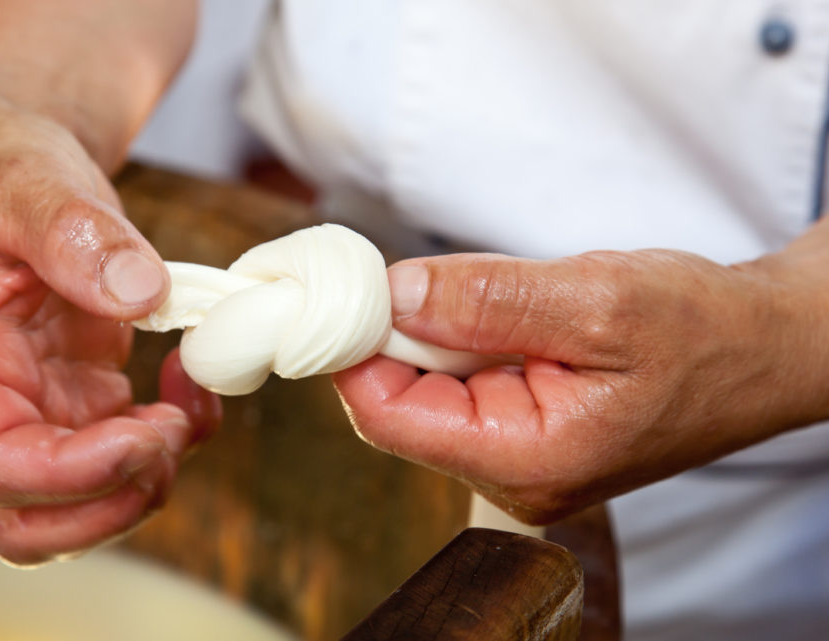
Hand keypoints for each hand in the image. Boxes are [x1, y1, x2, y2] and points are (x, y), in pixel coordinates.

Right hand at [0, 109, 219, 564]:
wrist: (13, 166)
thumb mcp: (24, 180)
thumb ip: (71, 231)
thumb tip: (140, 291)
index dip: (76, 475)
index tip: (146, 431)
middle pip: (33, 521)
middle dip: (113, 501)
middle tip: (170, 432)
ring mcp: (42, 406)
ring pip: (83, 505)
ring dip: (149, 478)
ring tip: (190, 404)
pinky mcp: (85, 396)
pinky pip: (128, 454)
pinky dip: (175, 438)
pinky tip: (194, 385)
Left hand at [334, 249, 828, 522]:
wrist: (757, 349)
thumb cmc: (701, 330)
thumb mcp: (598, 299)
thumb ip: (488, 299)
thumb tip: (394, 295)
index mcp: (528, 460)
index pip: (390, 416)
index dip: (355, 350)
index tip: (349, 289)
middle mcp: (511, 475)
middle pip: (397, 404)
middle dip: (395, 335)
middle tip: (417, 275)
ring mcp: (513, 458)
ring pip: (423, 390)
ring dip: (434, 332)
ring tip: (494, 295)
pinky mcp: (518, 433)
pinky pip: (455, 384)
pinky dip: (458, 339)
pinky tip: (502, 316)